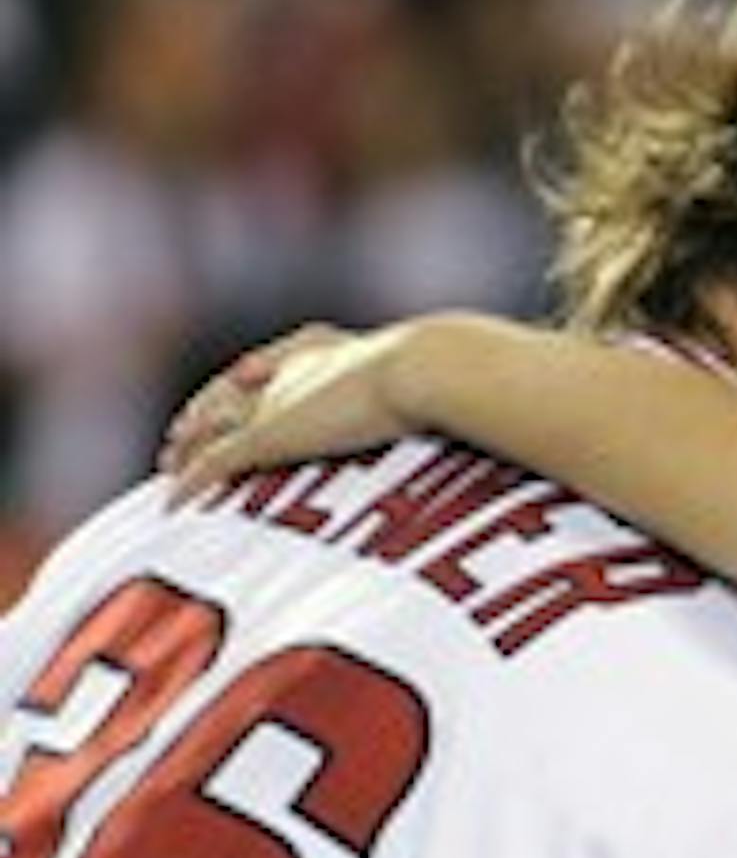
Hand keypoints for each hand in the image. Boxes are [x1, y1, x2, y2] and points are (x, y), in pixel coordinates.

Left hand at [161, 321, 417, 500]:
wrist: (422, 369)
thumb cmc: (439, 373)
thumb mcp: (423, 373)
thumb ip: (419, 383)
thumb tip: (447, 392)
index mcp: (319, 351)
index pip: (263, 367)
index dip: (239, 387)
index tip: (228, 397)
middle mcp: (285, 372)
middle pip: (224, 395)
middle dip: (199, 419)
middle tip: (176, 441)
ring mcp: (273, 403)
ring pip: (208, 430)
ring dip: (185, 453)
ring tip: (167, 474)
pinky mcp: (267, 435)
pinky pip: (214, 463)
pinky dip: (189, 484)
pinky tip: (172, 506)